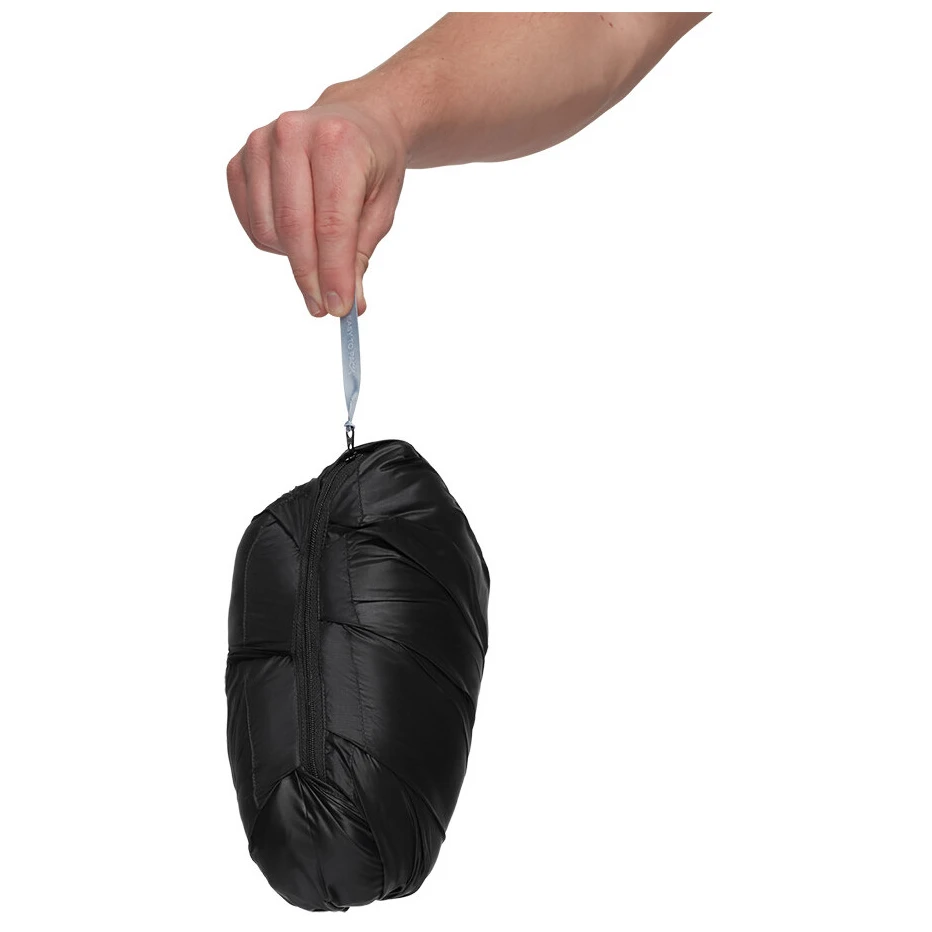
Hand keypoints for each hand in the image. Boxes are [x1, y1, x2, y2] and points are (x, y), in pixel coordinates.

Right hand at [227, 95, 406, 316]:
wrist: (352, 119)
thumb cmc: (371, 164)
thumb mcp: (382, 206)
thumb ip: (360, 254)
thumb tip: (348, 303)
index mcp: (337, 142)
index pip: (331, 223)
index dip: (333, 272)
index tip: (337, 308)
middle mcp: (292, 135)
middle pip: (294, 228)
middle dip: (310, 276)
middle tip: (322, 307)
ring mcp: (259, 144)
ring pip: (268, 229)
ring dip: (293, 257)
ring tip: (317, 249)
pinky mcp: (239, 161)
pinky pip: (251, 222)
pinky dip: (272, 242)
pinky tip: (295, 233)